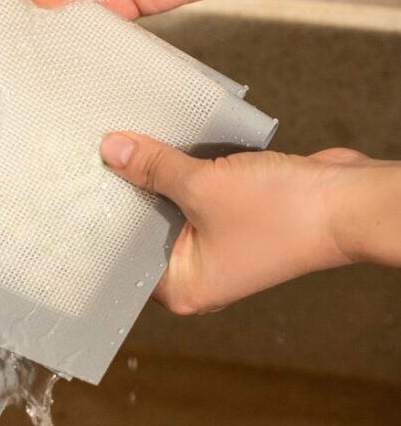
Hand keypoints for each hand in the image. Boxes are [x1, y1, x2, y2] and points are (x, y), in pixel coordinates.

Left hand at [99, 134, 400, 312]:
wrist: (347, 200)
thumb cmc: (284, 214)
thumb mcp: (203, 186)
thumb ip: (154, 168)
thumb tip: (113, 150)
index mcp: (185, 285)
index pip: (123, 257)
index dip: (102, 220)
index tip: (77, 188)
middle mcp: (200, 270)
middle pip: (146, 227)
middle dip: (128, 191)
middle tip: (94, 156)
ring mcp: (219, 241)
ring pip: (172, 204)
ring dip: (157, 174)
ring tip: (122, 142)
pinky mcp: (236, 213)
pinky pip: (197, 189)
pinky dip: (184, 167)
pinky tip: (163, 139)